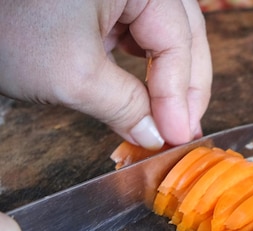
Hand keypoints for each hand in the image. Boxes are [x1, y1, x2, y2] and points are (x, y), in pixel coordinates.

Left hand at [0, 0, 211, 148]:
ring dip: (171, 78)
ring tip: (171, 117)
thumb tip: (156, 136)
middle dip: (186, 86)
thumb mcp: (72, 75)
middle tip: (182, 130)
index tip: (175, 136)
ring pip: (167, 34)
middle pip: (183, 33)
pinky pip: (141, 33)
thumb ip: (125, 108)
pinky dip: (149, 67)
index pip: (177, 40)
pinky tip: (149, 94)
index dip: (180, 94)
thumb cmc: (6, 23)